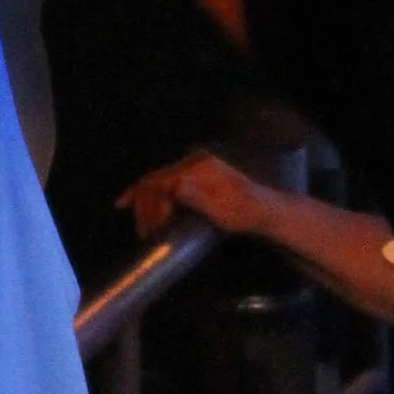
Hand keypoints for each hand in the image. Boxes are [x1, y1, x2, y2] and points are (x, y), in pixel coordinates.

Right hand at [119, 151, 275, 242]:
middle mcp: (194, 162)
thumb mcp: (220, 209)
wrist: (265, 210)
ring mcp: (196, 167)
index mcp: (197, 167)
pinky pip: (171, 184)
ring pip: (162, 183)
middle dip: (145, 205)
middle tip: (143, 231)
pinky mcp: (199, 176)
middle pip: (158, 180)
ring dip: (151, 204)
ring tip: (147, 227)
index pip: (160, 178)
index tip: (128, 211)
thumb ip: (196, 197)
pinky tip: (153, 210)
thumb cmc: (243, 213)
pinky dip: (160, 198)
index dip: (140, 194)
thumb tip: (174, 185)